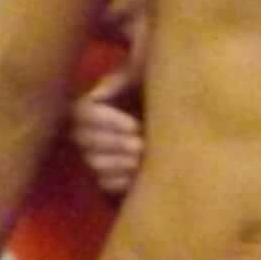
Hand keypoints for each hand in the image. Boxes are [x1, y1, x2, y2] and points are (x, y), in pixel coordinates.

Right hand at [68, 78, 145, 198]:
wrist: (178, 117)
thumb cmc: (157, 90)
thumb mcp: (143, 75)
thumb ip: (122, 79)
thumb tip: (97, 93)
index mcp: (93, 105)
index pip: (82, 112)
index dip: (106, 120)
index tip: (135, 125)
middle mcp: (87, 131)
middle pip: (84, 139)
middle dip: (114, 143)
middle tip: (140, 144)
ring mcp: (95, 155)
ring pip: (93, 162)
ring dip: (117, 162)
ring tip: (141, 159)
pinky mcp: (108, 176)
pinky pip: (105, 183)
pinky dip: (120, 181)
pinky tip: (139, 175)